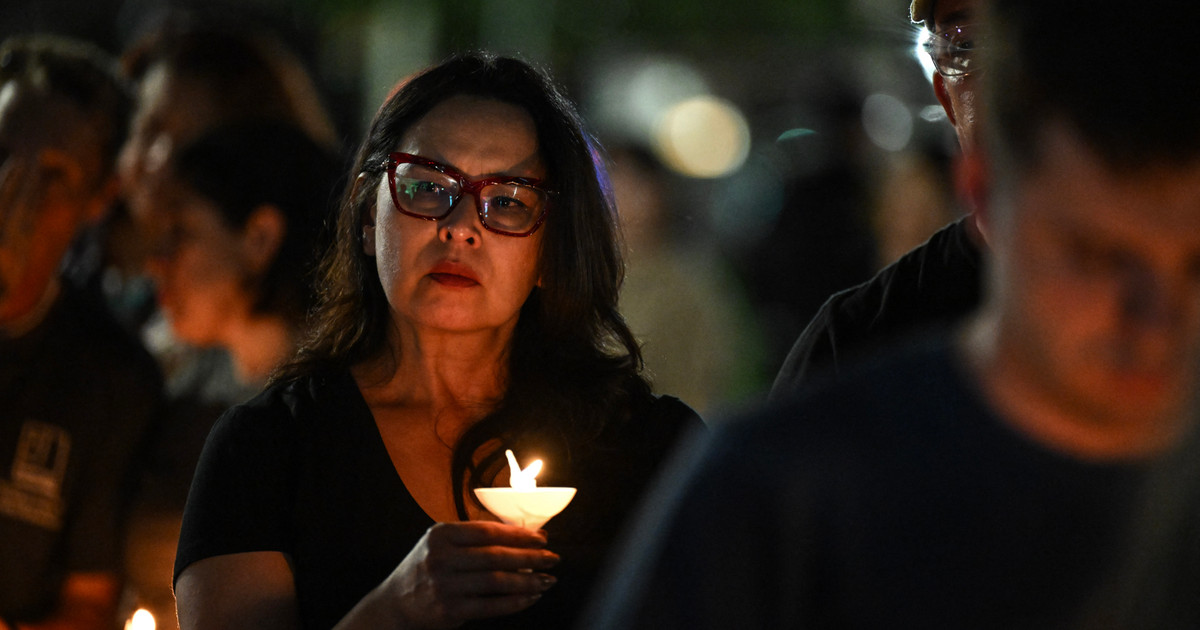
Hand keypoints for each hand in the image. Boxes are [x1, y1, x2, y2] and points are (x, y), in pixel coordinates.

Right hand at [384, 521, 559, 628]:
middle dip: (530, 557)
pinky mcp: (449, 611)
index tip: (542, 537)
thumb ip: (472, 538)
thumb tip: (520, 535)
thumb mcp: (441, 544)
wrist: (395, 604)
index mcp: (441, 535)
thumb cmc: (427, 568)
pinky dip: (515, 602)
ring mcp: (444, 586)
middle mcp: (441, 559)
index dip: (519, 534)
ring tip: (548, 579)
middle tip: (553, 558)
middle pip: (495, 556)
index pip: (487, 531)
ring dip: (528, 581)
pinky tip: (531, 597)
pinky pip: (491, 606)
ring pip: (497, 582)